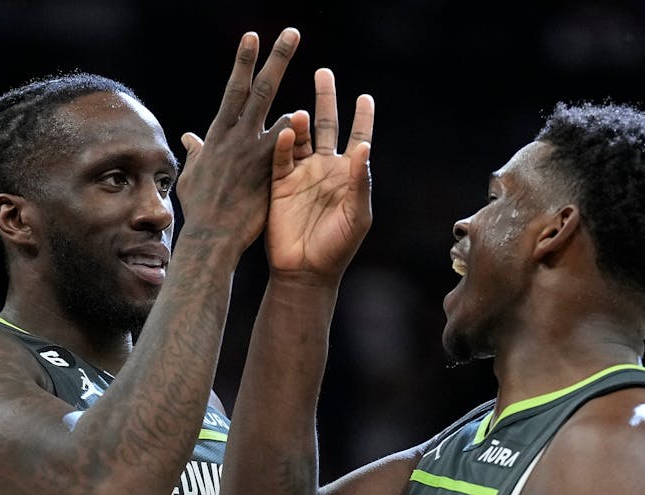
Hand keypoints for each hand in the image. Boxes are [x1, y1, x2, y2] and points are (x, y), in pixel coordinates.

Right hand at [174, 29, 301, 252]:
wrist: (210, 238)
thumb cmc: (202, 209)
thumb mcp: (193, 175)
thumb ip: (197, 153)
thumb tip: (188, 138)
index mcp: (217, 134)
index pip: (234, 89)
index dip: (244, 62)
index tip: (252, 37)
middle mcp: (233, 135)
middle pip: (256, 88)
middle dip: (275, 58)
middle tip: (291, 32)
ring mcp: (248, 151)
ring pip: (267, 108)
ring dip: (280, 80)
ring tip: (296, 55)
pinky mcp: (262, 171)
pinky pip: (278, 145)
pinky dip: (287, 129)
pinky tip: (299, 113)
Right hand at [265, 67, 373, 280]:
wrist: (306, 271)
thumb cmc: (339, 246)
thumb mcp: (357, 214)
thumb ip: (360, 181)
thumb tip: (365, 146)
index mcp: (348, 175)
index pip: (357, 139)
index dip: (362, 118)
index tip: (364, 97)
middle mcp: (324, 169)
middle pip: (327, 126)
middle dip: (326, 100)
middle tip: (323, 72)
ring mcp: (300, 174)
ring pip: (300, 137)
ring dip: (298, 121)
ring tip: (298, 111)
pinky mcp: (278, 184)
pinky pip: (279, 158)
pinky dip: (281, 144)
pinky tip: (284, 132)